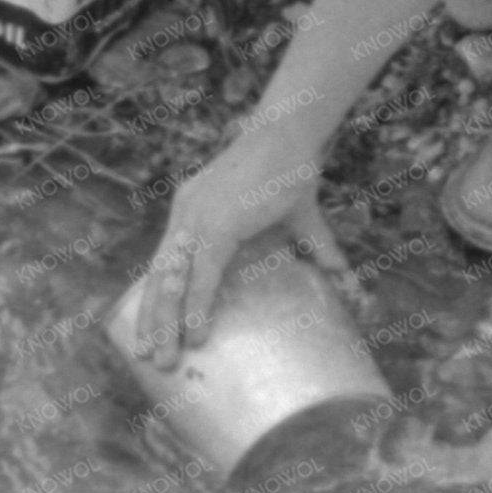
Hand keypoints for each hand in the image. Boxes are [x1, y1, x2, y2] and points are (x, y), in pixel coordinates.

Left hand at [129, 131, 358, 370]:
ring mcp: (197, 220)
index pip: (165, 263)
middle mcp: (186, 217)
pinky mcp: (217, 225)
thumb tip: (342, 273)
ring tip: (165, 359)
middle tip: (149, 358)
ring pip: (172, 281)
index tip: (149, 331)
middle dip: (153, 320)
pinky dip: (197, 305)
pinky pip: (202, 275)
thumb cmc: (293, 166)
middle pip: (160, 277)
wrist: (291, 133)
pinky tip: (195, 334)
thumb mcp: (297, 217)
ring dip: (166, 323)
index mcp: (193, 213)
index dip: (156, 297)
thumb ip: (314, 247)